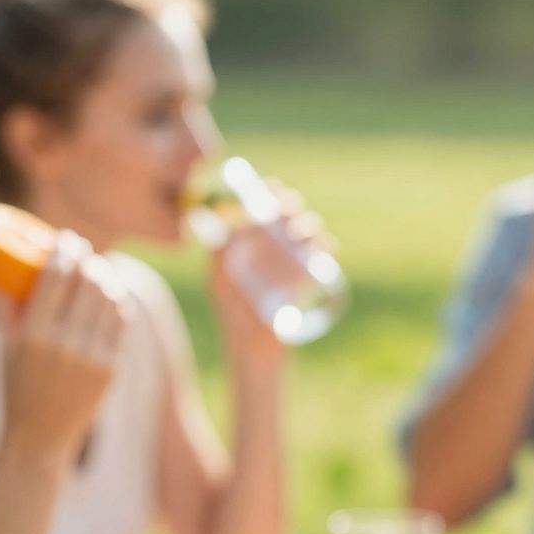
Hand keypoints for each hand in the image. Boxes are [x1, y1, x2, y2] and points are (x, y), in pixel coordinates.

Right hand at [0, 239, 126, 462]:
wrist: (39, 435)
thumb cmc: (15, 384)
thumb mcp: (5, 344)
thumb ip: (10, 304)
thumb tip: (3, 263)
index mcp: (33, 333)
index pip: (56, 276)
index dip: (65, 250)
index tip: (67, 239)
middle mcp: (64, 343)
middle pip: (88, 283)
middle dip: (89, 261)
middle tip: (85, 253)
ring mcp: (91, 356)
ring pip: (109, 300)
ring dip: (106, 279)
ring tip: (99, 271)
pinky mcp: (110, 368)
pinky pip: (121, 323)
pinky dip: (118, 304)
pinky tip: (112, 296)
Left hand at [208, 183, 323, 369]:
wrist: (253, 347)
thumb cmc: (234, 315)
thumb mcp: (220, 280)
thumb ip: (216, 254)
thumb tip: (207, 219)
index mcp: (254, 246)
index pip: (263, 213)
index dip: (268, 196)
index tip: (272, 186)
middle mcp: (274, 252)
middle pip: (286, 220)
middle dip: (292, 208)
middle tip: (291, 206)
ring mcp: (292, 267)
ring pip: (305, 237)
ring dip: (309, 226)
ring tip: (304, 230)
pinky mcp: (308, 283)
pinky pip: (320, 259)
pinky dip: (326, 248)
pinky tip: (326, 246)